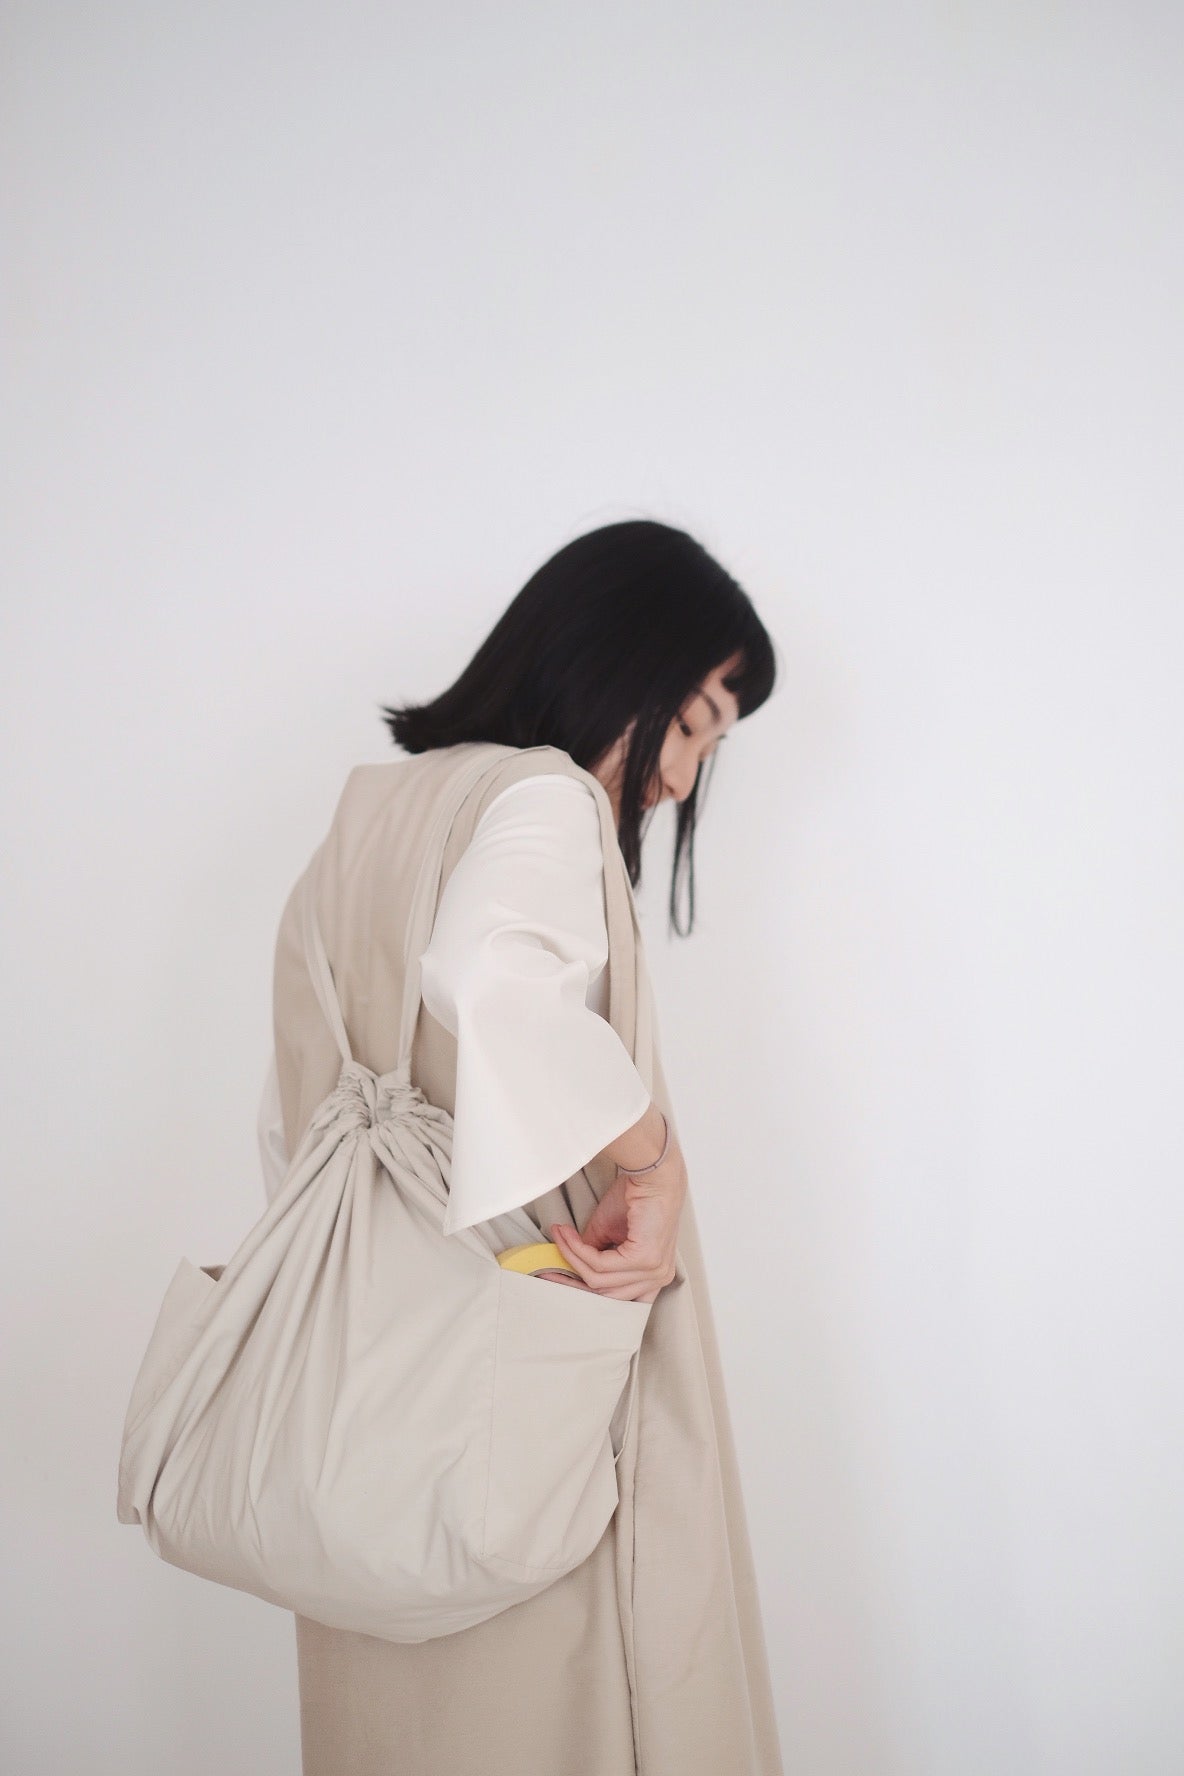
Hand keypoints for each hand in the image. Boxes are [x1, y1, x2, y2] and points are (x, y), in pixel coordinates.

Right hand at [548, 1151, 684, 1303]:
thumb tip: (571, 1267)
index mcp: (655, 1276)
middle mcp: (659, 1277)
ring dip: (572, 1256)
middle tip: (548, 1268)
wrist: (652, 1173)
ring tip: (559, 1236)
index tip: (556, 1276)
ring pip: (599, 1279)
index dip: (583, 1288)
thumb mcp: (608, 1233)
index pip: (615, 1295)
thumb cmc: (635, 1198)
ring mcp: (654, 1270)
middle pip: (605, 1293)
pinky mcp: (644, 1259)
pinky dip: (578, 1250)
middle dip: (572, 1281)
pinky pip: (600, 1264)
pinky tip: (568, 1235)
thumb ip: (594, 1255)